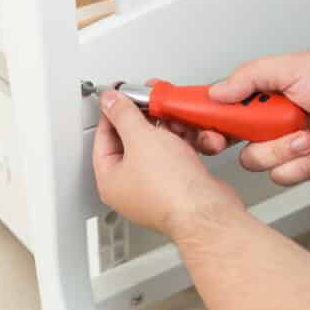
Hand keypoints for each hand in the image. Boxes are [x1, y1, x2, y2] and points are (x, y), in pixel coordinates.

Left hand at [92, 90, 244, 236]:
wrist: (208, 210)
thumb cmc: (171, 188)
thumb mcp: (140, 138)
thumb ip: (123, 114)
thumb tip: (110, 101)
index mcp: (110, 180)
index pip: (102, 139)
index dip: (112, 114)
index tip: (122, 98)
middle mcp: (130, 188)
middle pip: (132, 142)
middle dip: (148, 121)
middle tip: (153, 105)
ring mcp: (155, 188)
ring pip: (158, 147)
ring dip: (171, 130)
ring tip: (178, 120)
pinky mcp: (180, 187)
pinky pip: (177, 157)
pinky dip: (185, 144)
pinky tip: (194, 136)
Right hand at [179, 52, 309, 185]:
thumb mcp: (294, 67)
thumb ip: (250, 77)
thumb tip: (216, 91)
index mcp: (264, 93)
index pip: (222, 105)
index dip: (204, 115)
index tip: (194, 121)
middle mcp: (270, 120)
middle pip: (229, 137)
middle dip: (231, 138)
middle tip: (237, 133)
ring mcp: (285, 145)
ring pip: (255, 160)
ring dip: (280, 149)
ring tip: (307, 135)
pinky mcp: (304, 168)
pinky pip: (283, 175)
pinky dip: (301, 164)